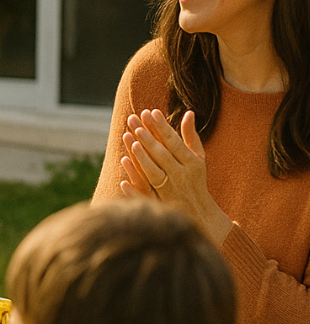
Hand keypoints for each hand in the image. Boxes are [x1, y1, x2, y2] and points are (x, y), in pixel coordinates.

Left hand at [118, 109, 231, 243]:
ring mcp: (170, 190)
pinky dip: (134, 191)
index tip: (151, 111)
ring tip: (130, 141)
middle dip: (148, 137)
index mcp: (191, 162)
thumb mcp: (198, 157)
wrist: (201, 212)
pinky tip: (122, 182)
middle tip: (134, 121)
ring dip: (142, 158)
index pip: (174, 142)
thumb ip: (191, 136)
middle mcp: (181, 175)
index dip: (162, 127)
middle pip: (162, 154)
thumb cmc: (195, 178)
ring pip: (153, 173)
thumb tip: (189, 112)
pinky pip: (146, 196)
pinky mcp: (161, 204)